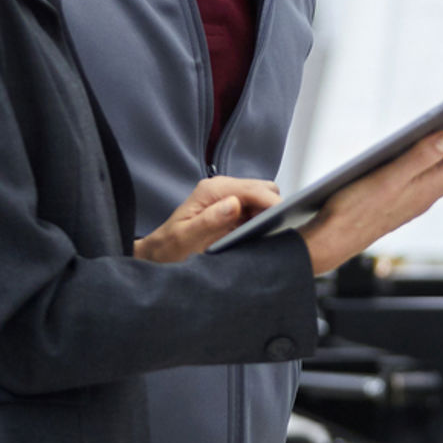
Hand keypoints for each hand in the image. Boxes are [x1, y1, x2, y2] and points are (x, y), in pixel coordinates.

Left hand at [134, 176, 283, 262]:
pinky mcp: (232, 210)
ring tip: (268, 234)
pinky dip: (263, 219)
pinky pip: (256, 209)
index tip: (283, 219)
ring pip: (263, 198)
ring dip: (269, 213)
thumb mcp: (184, 239)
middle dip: (273, 206)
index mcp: (211, 191)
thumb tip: (234, 204)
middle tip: (274, 231)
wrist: (159, 253)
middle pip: (263, 189)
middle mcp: (221, 189)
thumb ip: (208, 221)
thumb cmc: (169, 248)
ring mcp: (227, 198)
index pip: (253, 189)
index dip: (271, 203)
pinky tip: (260, 234)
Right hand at [300, 117, 442, 276]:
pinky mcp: (397, 203)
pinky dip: (436, 162)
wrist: (329, 242)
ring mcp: (411, 201)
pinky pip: (427, 179)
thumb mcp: (387, 179)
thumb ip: (419, 157)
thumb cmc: (353, 211)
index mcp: (425, 190)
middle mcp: (424, 197)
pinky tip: (428, 153)